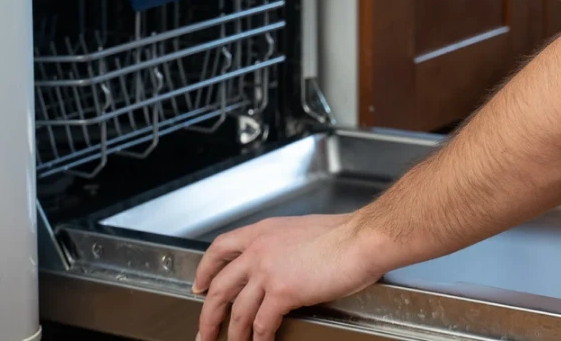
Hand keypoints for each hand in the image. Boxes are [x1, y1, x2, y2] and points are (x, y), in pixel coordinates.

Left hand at [192, 213, 385, 340]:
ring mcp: (268, 272)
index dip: (205, 269)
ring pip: (237, 311)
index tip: (199, 285)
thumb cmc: (343, 234)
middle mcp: (259, 250)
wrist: (361, 239)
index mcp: (263, 232)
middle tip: (204, 331)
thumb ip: (282, 247)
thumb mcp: (301, 231)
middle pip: (219, 287)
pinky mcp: (283, 292)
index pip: (220, 248)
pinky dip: (259, 339)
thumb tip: (280, 266)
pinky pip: (262, 324)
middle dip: (208, 314)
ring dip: (232, 334)